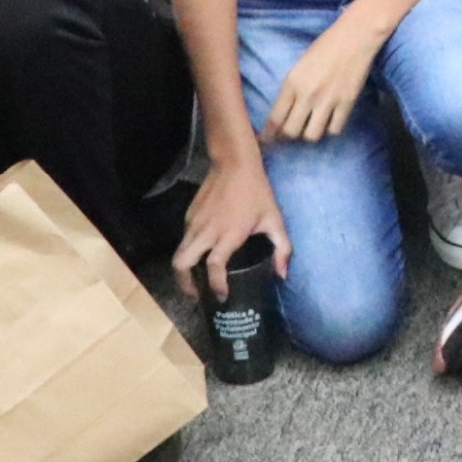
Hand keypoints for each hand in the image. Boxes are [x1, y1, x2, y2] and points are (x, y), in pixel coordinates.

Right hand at [173, 153, 288, 297]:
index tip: (221, 297)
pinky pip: (182, 241)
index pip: (214, 266)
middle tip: (197, 295)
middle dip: (186, 285)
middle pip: (182, 265)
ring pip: (178, 254)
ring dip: (183, 272)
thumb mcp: (275, 219)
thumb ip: (282, 248)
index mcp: (228, 234)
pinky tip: (198, 257)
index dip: (216, 285)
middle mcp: (206, 231)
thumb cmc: (257, 193)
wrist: (234, 164)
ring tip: (194, 283)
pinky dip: (187, 254)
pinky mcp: (188, 216)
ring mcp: (193, 223)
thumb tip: (283, 275)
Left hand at [265, 6, 388, 141]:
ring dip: (310, 133)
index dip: (268, 135)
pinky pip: (334, 129)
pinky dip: (331, 128)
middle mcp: (307, 94)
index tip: (267, 141)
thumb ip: (290, 89)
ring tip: (312, 126)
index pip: (274, 119)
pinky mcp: (347, 102)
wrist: (355, 36)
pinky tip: (330, 120)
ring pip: (312, 135)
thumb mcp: (299, 66)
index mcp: (291, 83)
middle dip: (288, 136)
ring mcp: (328, 100)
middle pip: (291, 132)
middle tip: (291, 132)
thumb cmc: (325, 47)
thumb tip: (283, 113)